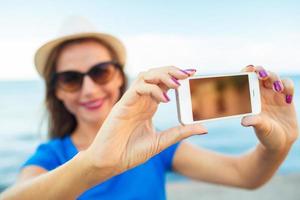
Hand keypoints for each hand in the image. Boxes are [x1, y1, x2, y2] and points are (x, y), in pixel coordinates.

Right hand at [86, 67, 206, 174]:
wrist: (111, 162)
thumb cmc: (131, 152)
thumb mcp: (162, 141)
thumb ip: (181, 132)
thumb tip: (204, 128)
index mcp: (149, 106)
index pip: (163, 84)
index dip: (177, 76)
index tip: (193, 74)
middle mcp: (141, 100)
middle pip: (155, 75)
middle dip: (172, 71)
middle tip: (188, 74)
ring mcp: (131, 101)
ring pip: (146, 76)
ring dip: (163, 75)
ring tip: (177, 83)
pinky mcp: (122, 104)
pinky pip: (138, 88)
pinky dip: (153, 89)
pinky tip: (164, 99)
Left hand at [241, 65, 298, 150]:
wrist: (281, 141)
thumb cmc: (266, 134)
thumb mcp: (261, 128)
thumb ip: (255, 122)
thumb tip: (244, 121)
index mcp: (250, 97)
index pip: (247, 80)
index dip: (246, 72)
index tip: (247, 69)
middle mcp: (261, 93)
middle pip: (260, 75)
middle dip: (261, 71)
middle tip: (262, 75)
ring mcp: (274, 94)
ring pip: (274, 77)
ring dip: (275, 79)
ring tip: (278, 89)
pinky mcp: (286, 97)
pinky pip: (288, 85)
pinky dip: (288, 87)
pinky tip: (287, 99)